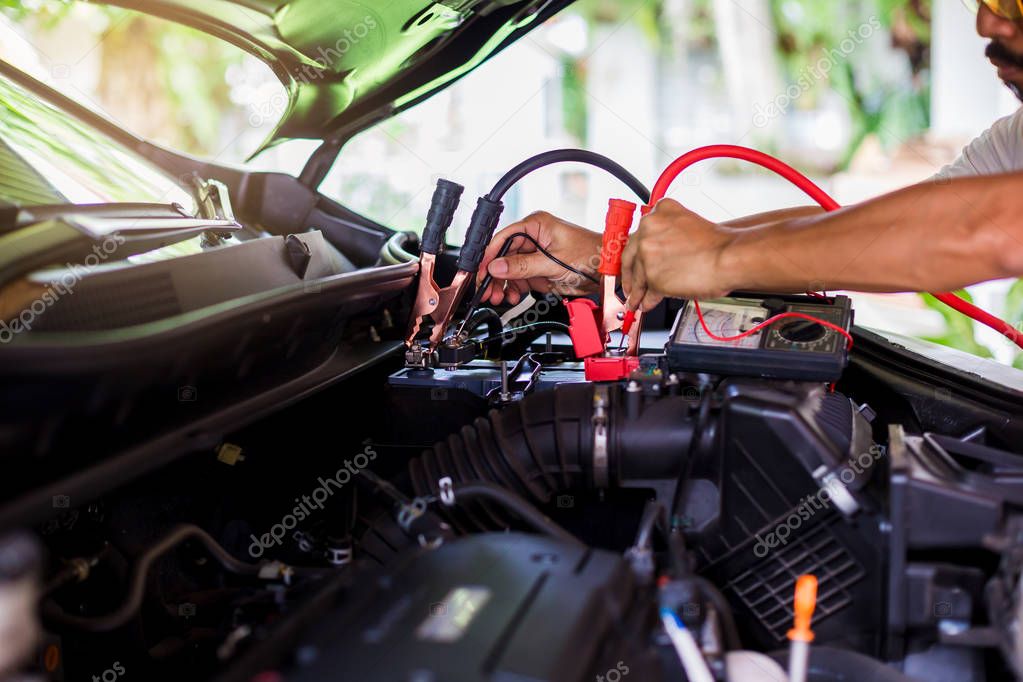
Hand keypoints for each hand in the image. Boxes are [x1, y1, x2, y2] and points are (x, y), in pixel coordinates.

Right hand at [477, 211, 601, 305]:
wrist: (607, 270)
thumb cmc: (590, 255)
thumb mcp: (553, 262)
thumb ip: (523, 266)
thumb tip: (497, 266)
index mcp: (536, 225)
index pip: (504, 238)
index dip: (490, 255)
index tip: (482, 271)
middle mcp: (533, 238)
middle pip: (503, 256)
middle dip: (495, 275)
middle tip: (488, 290)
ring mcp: (535, 254)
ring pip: (509, 270)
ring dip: (503, 285)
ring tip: (500, 297)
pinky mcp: (539, 269)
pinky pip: (520, 279)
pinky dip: (515, 289)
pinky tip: (513, 296)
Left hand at [621, 199, 735, 310]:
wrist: (729, 258)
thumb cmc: (718, 245)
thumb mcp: (687, 224)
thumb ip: (667, 234)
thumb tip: (659, 254)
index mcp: (659, 212)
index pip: (638, 235)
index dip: (634, 252)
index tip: (631, 261)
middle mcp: (649, 230)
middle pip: (631, 256)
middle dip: (628, 274)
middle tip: (629, 284)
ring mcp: (648, 253)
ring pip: (638, 277)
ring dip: (637, 292)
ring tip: (637, 300)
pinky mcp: (653, 276)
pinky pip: (646, 292)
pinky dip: (646, 301)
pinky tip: (648, 305)